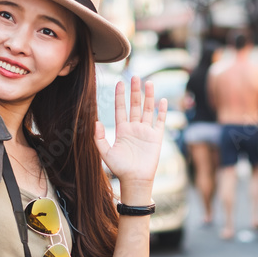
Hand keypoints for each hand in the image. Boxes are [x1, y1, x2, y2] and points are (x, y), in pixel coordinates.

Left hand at [94, 77, 166, 202]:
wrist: (135, 180)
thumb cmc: (120, 168)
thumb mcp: (105, 153)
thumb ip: (99, 138)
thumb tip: (95, 122)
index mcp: (122, 130)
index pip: (121, 109)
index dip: (120, 96)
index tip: (119, 82)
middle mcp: (134, 128)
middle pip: (135, 105)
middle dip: (135, 91)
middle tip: (135, 77)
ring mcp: (146, 131)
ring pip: (147, 110)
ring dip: (148, 96)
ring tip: (149, 82)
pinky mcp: (157, 137)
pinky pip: (160, 121)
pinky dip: (161, 111)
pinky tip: (162, 100)